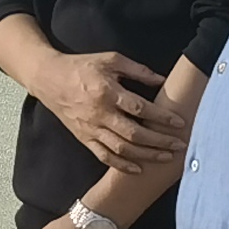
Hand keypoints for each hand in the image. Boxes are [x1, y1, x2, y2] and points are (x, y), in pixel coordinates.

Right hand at [35, 51, 182, 172]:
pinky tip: (138, 169)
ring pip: (122, 148)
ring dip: (146, 155)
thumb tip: (162, 80)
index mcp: (108, 92)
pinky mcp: (84, 138)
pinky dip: (122, 165)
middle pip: (134, 133)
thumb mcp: (111, 59)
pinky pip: (104, 156)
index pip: (139, 108)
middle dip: (160, 141)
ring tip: (166, 157)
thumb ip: (137, 70)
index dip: (161, 117)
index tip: (179, 123)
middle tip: (180, 145)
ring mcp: (91, 128)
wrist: (49, 78)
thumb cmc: (82, 66)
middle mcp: (100, 113)